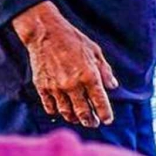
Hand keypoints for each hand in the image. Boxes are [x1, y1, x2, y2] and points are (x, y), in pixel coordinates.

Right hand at [12, 1, 117, 127]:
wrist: (45, 32)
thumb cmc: (73, 40)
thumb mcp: (95, 51)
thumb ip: (105, 70)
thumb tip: (113, 86)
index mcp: (89, 76)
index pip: (100, 103)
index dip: (105, 115)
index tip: (107, 120)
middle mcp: (73, 85)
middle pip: (83, 113)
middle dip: (90, 121)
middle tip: (93, 123)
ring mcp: (56, 87)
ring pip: (67, 113)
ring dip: (74, 118)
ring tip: (79, 119)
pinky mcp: (42, 87)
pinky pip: (50, 107)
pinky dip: (57, 111)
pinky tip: (62, 110)